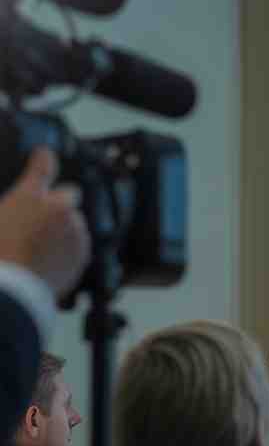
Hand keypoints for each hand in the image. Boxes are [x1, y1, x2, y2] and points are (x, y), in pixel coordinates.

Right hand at [0, 148, 89, 296]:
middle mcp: (58, 209)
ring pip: (75, 221)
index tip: (45, 156)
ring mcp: (74, 232)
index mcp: (29, 197)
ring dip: (64, 228)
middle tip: (41, 219)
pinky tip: (48, 259)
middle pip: (69, 194)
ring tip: (40, 246)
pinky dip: (69, 248)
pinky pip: (80, 244)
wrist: (11, 289)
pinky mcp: (82, 253)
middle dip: (58, 202)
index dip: (44, 160)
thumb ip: (9, 206)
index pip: (42, 167)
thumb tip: (12, 209)